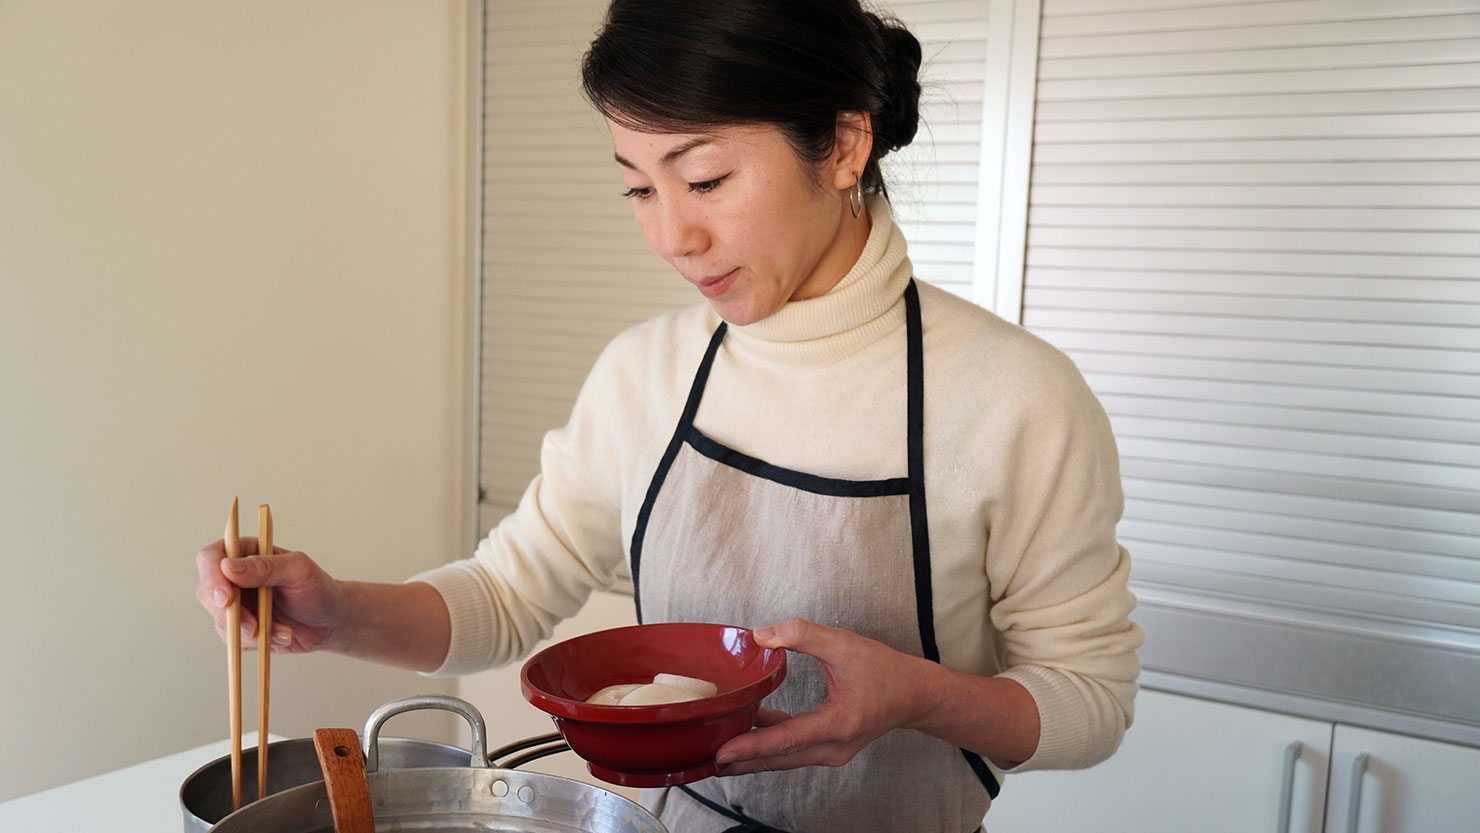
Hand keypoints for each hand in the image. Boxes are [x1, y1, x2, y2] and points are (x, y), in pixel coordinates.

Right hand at [194, 538, 345, 653]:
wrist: (330, 621)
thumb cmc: (318, 588)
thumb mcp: (299, 571)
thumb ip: (266, 567)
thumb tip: (227, 567)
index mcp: (246, 552)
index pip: (211, 557)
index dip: (212, 577)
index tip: (226, 598)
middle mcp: (234, 577)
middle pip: (207, 592)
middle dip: (229, 614)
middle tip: (253, 627)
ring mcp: (235, 604)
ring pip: (220, 620)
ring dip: (251, 631)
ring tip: (283, 631)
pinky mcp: (239, 628)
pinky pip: (234, 640)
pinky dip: (258, 642)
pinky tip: (282, 636)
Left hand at [714, 618, 937, 774]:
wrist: (914, 694)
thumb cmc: (883, 669)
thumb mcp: (844, 644)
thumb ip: (802, 635)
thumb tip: (761, 635)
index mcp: (838, 723)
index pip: (786, 739)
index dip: (751, 746)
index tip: (722, 753)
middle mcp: (834, 747)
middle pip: (779, 758)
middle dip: (742, 761)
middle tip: (705, 760)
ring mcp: (832, 753)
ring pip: (785, 759)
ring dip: (753, 756)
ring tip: (718, 753)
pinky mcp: (830, 749)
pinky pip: (793, 751)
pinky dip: (770, 745)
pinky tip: (750, 728)